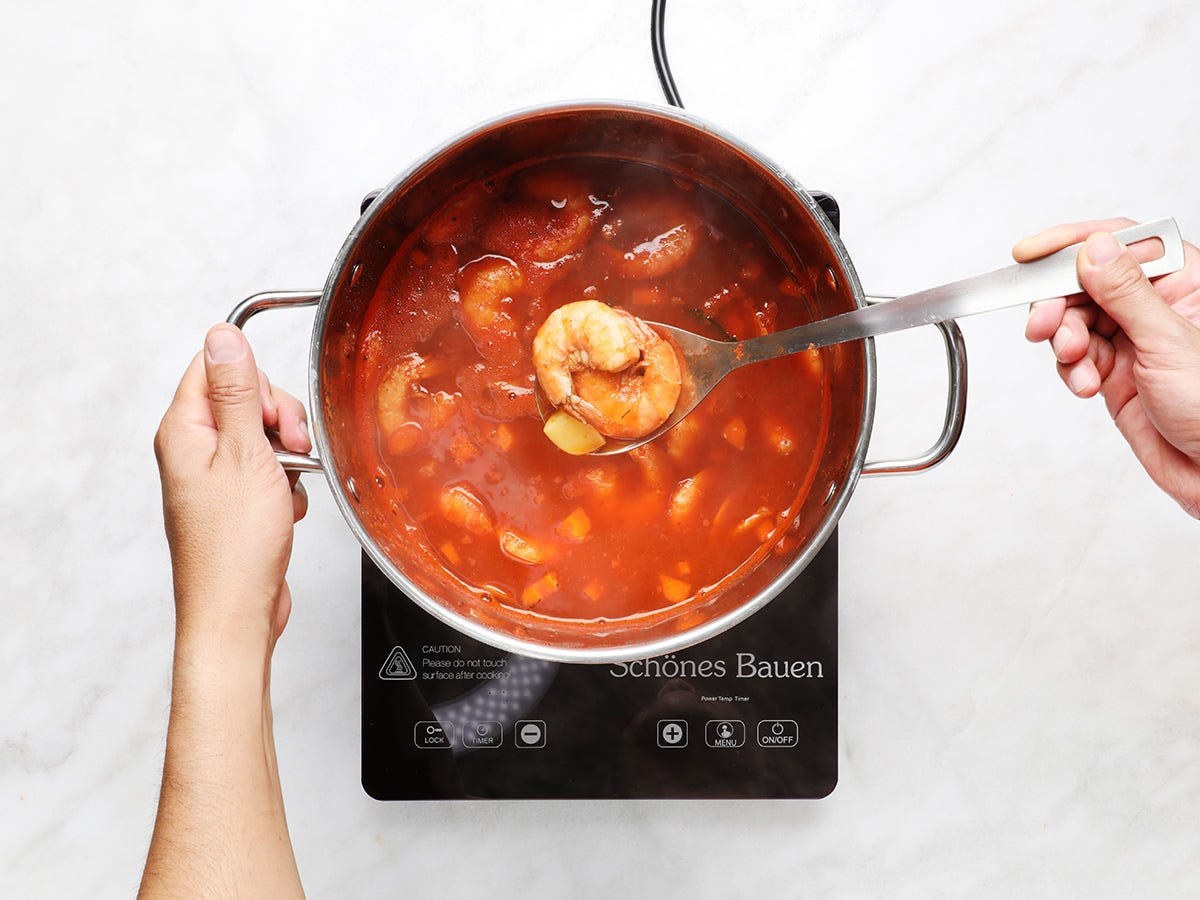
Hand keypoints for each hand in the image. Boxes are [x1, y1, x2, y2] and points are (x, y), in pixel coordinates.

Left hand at [154, 324, 310, 646]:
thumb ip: (236, 391)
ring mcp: (212, 477)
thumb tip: (223, 336)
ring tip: (290, 483)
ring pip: (260, 435)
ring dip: (288, 454)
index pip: (215, 369)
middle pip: (243, 399)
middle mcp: (192, 450)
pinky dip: (286, 482)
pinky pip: (268, 470)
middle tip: (292, 449)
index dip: (256, 383)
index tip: (275, 414)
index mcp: (183, 430)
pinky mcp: (233, 501)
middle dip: (280, 419)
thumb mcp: (245, 454)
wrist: (236, 611)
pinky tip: (286, 505)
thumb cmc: (234, 547)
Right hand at [1016, 218, 1199, 517]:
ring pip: (1074, 321)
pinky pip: (1074, 358)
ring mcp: (1132, 338)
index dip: (1072, 244)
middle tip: (1043, 326)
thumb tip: (1092, 250)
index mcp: (1183, 280)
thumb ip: (1125, 292)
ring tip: (1076, 363)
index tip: (1030, 254)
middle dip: (1058, 305)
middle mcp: (1154, 304)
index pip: (1119, 242)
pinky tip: (1086, 385)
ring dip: (1064, 343)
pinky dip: (1071, 371)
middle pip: (1085, 283)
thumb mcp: (1168, 340)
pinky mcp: (1113, 370)